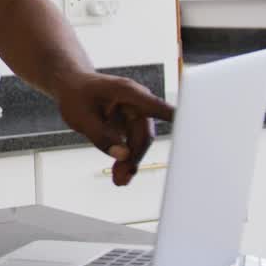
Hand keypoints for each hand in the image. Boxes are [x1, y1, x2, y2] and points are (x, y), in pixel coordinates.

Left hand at [56, 73, 174, 185]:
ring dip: (131, 162)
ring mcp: (135, 114)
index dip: (175, 119)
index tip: (193, 128)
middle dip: (135, 157)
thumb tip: (123, 156)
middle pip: (144, 134)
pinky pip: (132, 144)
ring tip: (119, 180)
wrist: (71, 85)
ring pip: (139, 143)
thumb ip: (101, 136)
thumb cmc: (76, 94)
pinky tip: (120, 175)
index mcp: (128, 93)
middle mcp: (137, 103)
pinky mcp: (130, 125)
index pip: (157, 107)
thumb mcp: (80, 116)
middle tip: (122, 177)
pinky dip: (126, 159)